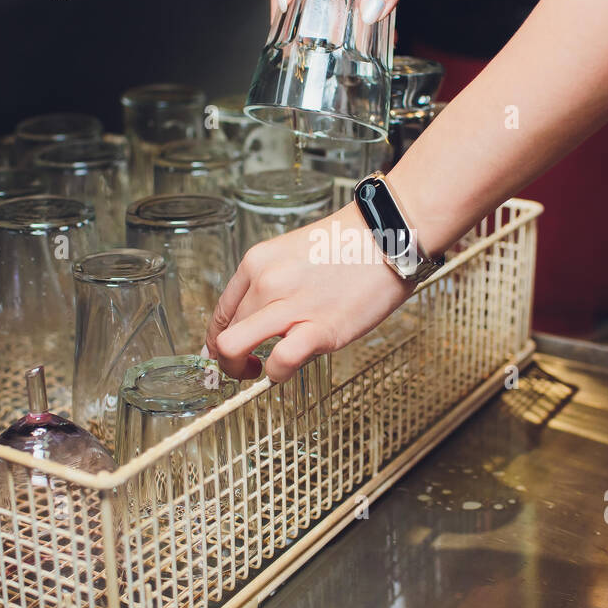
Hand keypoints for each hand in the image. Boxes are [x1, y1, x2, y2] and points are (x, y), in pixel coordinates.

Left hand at [205, 204, 413, 382]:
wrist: (390, 234)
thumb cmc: (350, 246)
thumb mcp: (293, 254)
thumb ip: (272, 284)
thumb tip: (256, 319)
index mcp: (257, 262)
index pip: (220, 312)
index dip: (217, 341)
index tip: (227, 354)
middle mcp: (266, 282)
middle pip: (223, 334)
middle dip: (230, 360)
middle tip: (249, 367)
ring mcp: (290, 305)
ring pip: (232, 348)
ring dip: (241, 370)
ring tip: (261, 371)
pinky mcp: (319, 328)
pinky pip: (279, 362)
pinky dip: (277, 374)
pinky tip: (288, 369)